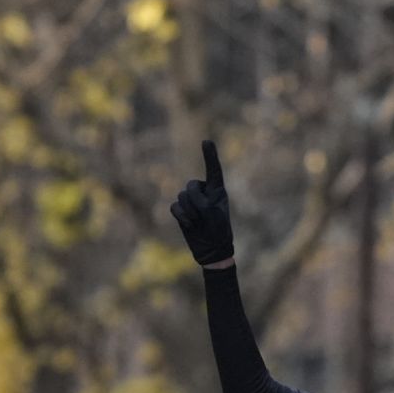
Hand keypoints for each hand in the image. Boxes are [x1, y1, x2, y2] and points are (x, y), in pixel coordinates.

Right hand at [169, 139, 234, 267]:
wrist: (212, 251)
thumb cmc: (218, 231)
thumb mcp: (212, 213)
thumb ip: (199, 200)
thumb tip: (183, 197)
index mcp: (217, 190)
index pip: (213, 170)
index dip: (210, 155)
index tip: (206, 141)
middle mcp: (204, 193)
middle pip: (191, 185)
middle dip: (195, 200)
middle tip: (204, 215)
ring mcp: (192, 202)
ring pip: (182, 196)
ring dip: (189, 211)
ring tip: (198, 222)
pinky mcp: (182, 211)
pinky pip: (174, 207)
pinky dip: (181, 216)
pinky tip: (189, 225)